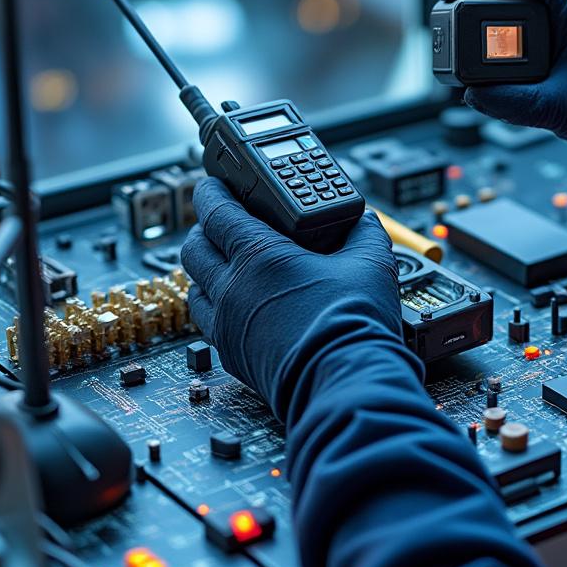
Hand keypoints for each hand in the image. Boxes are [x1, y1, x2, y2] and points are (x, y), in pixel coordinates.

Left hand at [180, 178, 403, 419]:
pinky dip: (215, 307)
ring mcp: (229, 326)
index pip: (216, 212)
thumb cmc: (353, 325)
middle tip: (220, 222)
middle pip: (193, 249)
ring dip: (204, 272)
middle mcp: (233, 289)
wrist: (346, 383)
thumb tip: (364, 221)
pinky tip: (237, 307)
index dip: (211, 192)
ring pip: (194, 289)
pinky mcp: (234, 357)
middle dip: (203, 230)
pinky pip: (209, 325)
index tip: (214, 184)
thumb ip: (365, 232)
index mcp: (259, 256)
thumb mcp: (372, 264)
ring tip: (224, 266)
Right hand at [437, 0, 566, 163]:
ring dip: (480, 35)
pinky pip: (513, 41)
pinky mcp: (553, 47)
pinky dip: (493, 54)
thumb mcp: (562, 108)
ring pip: (505, 18)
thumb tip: (473, 95)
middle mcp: (565, 6)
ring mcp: (559, 25)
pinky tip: (479, 70)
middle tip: (445, 30)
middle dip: (470, 11)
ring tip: (457, 53)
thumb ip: (514, 103)